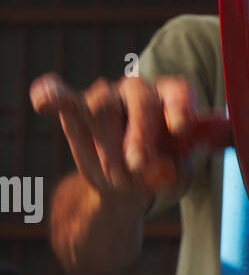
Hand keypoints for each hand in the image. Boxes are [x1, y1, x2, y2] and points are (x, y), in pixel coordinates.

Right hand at [30, 72, 206, 196]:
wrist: (127, 184)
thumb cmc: (158, 172)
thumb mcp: (173, 179)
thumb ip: (173, 172)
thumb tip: (163, 168)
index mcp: (170, 99)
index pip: (177, 91)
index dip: (180, 105)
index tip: (181, 127)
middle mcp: (138, 90)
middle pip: (139, 97)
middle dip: (139, 133)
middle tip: (137, 165)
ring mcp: (105, 96)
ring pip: (101, 106)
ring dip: (107, 144)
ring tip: (116, 176)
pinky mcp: (75, 107)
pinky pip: (60, 94)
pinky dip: (51, 95)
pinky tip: (42, 101)